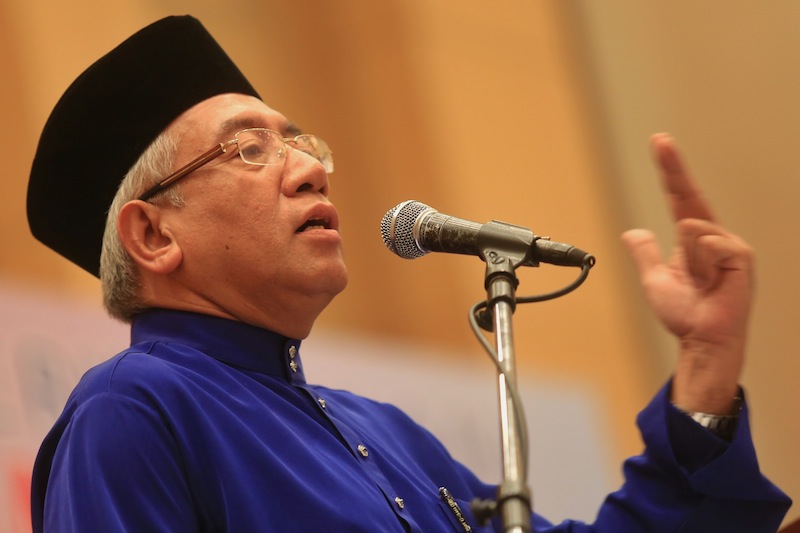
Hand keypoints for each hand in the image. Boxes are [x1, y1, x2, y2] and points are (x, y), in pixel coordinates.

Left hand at [621, 133, 751, 413]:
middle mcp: (714, 236)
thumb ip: (645, 255)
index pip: (681, 196)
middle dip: (673, 169)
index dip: (671, 169)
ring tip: (699, 283)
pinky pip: (708, 244)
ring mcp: (730, 245)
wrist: (702, 340)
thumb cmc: (685, 314)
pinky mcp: (741, 257)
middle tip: (659, 142)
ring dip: (687, 261)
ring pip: (691, 229)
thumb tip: (632, 232)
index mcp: (694, 239)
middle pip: (689, 197)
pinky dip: (701, 264)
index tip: (660, 141)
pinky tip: (710, 281)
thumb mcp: (655, 279)